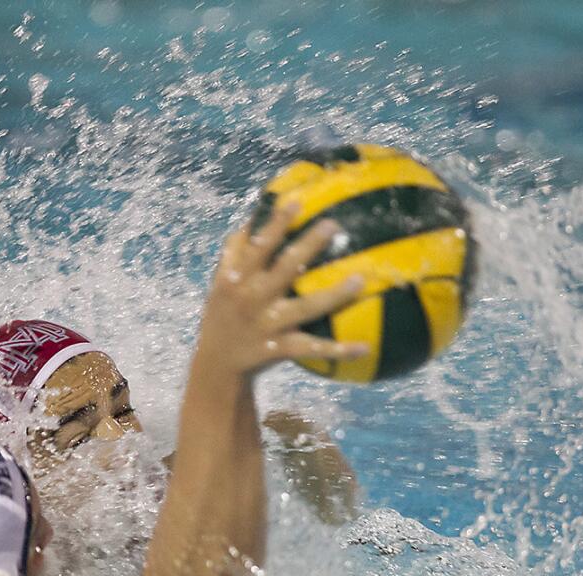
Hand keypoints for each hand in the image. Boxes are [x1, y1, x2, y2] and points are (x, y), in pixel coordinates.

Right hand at [195, 203, 368, 377]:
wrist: (217, 365)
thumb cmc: (223, 315)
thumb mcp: (220, 282)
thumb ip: (234, 252)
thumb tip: (252, 218)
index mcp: (237, 278)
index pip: (258, 246)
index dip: (276, 224)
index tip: (297, 202)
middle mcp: (252, 299)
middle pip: (285, 268)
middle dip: (308, 246)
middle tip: (333, 225)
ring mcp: (268, 325)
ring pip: (305, 308)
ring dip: (334, 295)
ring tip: (360, 280)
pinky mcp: (280, 349)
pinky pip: (313, 348)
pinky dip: (339, 350)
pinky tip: (365, 346)